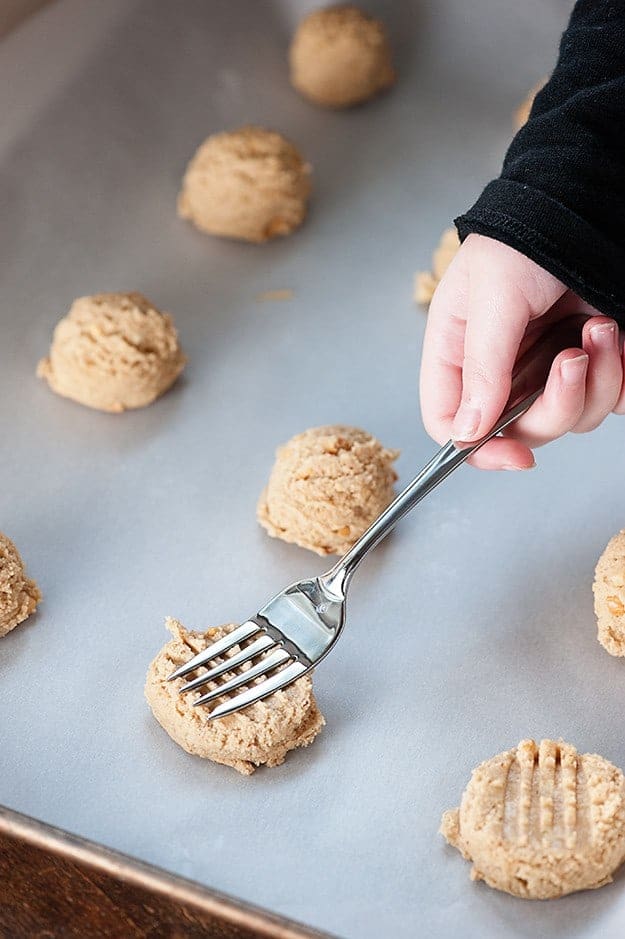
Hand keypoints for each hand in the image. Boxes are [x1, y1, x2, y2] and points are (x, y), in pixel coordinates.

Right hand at [419, 234, 624, 468]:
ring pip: (571, 419)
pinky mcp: (590, 363)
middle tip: (574, 357)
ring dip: (596, 381)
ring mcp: (546, 369)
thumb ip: (481, 367)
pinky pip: (609, 400)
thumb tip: (466, 432)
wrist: (583, 203)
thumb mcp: (493, 297)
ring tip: (600, 328)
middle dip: (557, 403)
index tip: (516, 454)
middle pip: (521, 430)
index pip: (452, 425)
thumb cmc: (524, 240)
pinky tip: (614, 337)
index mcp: (458, 356)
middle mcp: (500, 371)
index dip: (480, 449)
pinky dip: (620, 379)